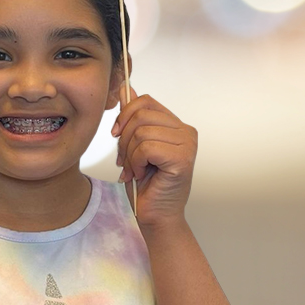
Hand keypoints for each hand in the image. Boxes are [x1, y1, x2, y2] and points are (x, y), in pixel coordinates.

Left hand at [111, 86, 197, 228]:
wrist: (154, 215)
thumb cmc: (145, 183)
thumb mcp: (133, 144)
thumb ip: (132, 117)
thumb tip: (126, 90)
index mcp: (176, 125)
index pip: (146, 102)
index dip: (125, 115)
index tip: (116, 134)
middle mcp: (186, 131)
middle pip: (141, 114)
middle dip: (124, 138)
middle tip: (126, 160)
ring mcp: (187, 144)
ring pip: (141, 131)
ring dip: (130, 154)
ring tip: (136, 169)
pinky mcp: (183, 158)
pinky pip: (146, 147)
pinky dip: (137, 162)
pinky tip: (143, 173)